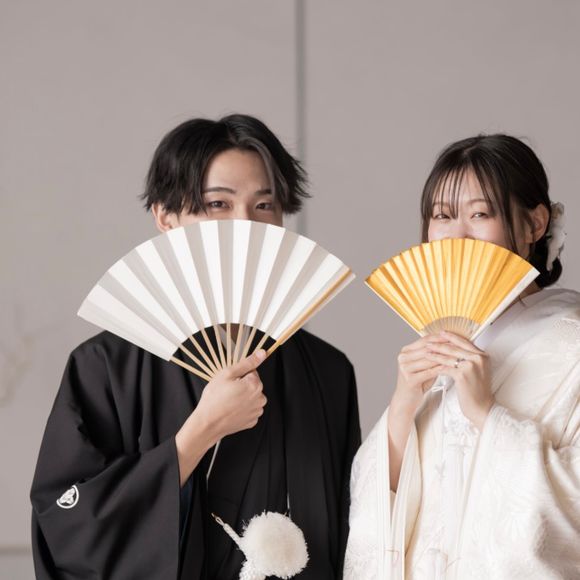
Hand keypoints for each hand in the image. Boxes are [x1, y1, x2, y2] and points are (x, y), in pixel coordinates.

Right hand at [175, 349, 267, 485]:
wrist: (208, 424)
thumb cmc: (214, 399)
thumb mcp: (227, 374)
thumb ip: (247, 363)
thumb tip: (262, 353)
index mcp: (255, 384)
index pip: (252, 372)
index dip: (239, 375)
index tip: (230, 381)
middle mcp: (260, 398)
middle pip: (253, 384)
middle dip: (242, 386)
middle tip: (227, 391)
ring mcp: (257, 411)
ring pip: (252, 397)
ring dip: (243, 397)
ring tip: (228, 401)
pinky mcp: (252, 421)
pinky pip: (250, 409)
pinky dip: (243, 408)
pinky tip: (231, 410)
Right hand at [391, 334, 448, 415]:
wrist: (406, 399)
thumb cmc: (417, 381)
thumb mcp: (423, 365)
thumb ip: (431, 355)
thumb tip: (448, 343)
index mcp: (405, 351)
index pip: (424, 340)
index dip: (439, 338)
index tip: (452, 336)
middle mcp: (403, 358)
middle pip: (426, 349)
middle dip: (443, 347)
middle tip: (457, 346)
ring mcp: (405, 368)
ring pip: (428, 360)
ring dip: (443, 358)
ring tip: (455, 357)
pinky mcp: (409, 379)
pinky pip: (428, 372)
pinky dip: (439, 370)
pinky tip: (449, 368)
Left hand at [425, 331, 493, 428]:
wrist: (482, 407)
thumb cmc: (478, 391)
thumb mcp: (477, 370)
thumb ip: (469, 358)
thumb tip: (454, 349)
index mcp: (483, 356)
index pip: (464, 341)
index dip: (451, 337)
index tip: (441, 333)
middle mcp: (479, 358)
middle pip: (455, 347)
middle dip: (440, 344)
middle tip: (429, 341)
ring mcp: (471, 366)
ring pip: (448, 356)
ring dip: (435, 354)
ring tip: (426, 352)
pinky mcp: (462, 374)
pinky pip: (445, 367)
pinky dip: (436, 365)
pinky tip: (429, 364)